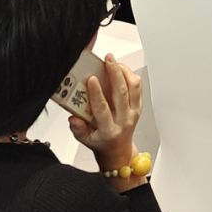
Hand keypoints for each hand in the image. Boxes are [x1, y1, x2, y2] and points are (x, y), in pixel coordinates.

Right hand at [68, 54, 142, 170]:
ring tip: (114, 62)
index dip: (96, 92)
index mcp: (109, 129)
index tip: (91, 79)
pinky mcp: (138, 107)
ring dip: (125, 72)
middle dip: (114, 73)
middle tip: (107, 60)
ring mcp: (134, 113)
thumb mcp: (85, 140)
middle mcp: (124, 120)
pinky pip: (138, 88)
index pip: (103, 108)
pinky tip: (122, 70)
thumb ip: (78, 129)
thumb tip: (73, 117)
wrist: (118, 150)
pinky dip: (131, 76)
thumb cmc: (102, 142)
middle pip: (122, 93)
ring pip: (134, 88)